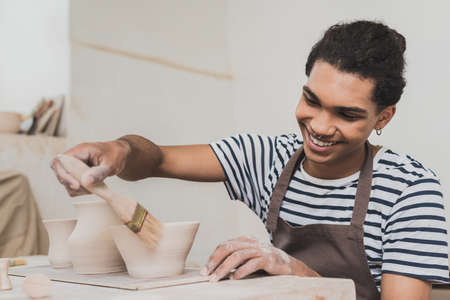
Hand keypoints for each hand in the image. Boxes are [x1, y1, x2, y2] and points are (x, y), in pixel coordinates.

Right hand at [50, 139, 129, 195]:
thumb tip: (85, 181)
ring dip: (78, 189)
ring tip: (95, 187)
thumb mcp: (110, 164)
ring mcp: (74, 167)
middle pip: (60, 174)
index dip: (63, 174)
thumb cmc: (115, 155)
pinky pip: (72, 186)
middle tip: (89, 188)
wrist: (119, 155)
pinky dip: (81, 191)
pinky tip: (93, 188)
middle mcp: (73, 159)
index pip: (59, 161)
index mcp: (79, 151)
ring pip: (66, 182)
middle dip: (73, 184)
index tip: (76, 185)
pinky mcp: (77, 175)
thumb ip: (98, 172)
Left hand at [200, 236, 319, 281]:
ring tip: (216, 279)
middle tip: (207, 274)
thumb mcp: (250, 259)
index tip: (205, 270)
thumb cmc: (266, 264)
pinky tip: (234, 278)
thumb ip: (236, 260)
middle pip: (228, 248)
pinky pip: (252, 264)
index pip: (225, 245)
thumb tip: (216, 270)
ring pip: (238, 256)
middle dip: (215, 261)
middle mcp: (252, 242)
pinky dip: (241, 271)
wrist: (291, 267)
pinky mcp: (269, 259)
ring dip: (224, 269)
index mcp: (246, 240)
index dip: (213, 257)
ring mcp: (261, 249)